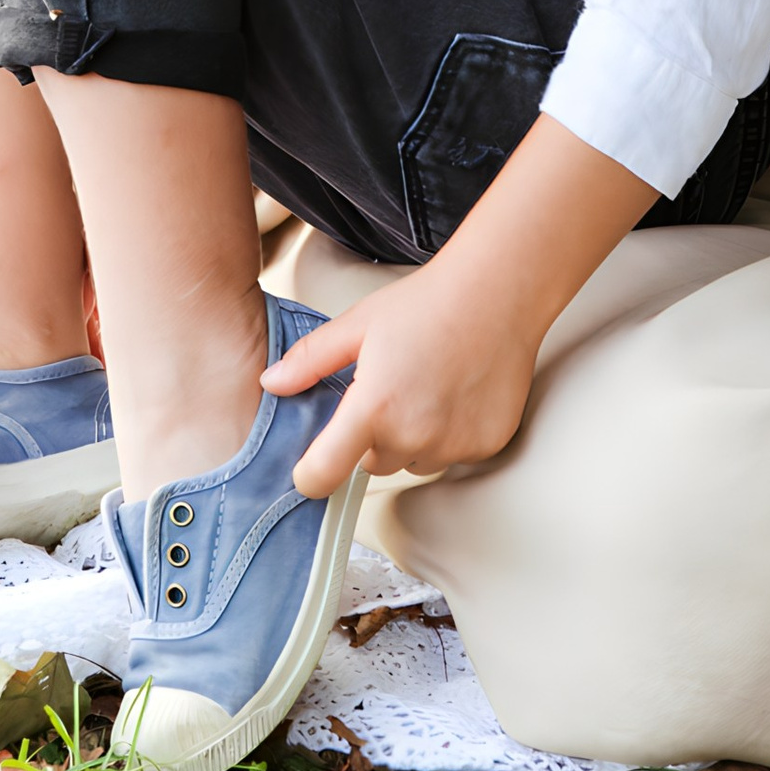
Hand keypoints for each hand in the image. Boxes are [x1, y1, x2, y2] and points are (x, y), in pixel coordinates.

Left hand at [264, 259, 542, 493]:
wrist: (499, 293)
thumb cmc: (426, 303)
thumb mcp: (357, 325)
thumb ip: (309, 360)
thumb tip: (271, 383)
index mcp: (373, 408)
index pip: (325, 474)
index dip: (310, 477)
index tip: (309, 471)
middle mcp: (413, 436)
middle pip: (373, 464)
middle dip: (372, 438)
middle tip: (389, 389)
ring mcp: (453, 445)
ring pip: (414, 461)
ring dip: (412, 439)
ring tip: (426, 386)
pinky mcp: (485, 446)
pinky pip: (453, 454)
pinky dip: (449, 434)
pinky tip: (456, 392)